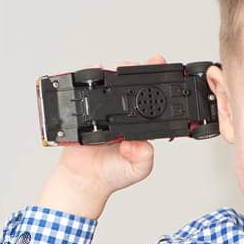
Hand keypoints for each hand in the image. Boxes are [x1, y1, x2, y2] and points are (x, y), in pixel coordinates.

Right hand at [36, 53, 165, 217]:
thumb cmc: (113, 173)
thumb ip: (144, 157)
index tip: (159, 64)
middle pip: (130, 81)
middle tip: (137, 65)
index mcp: (139, 122)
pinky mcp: (84, 106)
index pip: (151, 96)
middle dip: (135, 68)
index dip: (156, 79)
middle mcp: (122, 111)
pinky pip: (86, 85)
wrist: (85, 180)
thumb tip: (139, 144)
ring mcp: (103, 106)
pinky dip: (90, 73)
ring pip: (110, 78)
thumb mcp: (138, 168)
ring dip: (115, 68)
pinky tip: (97, 69)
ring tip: (120, 65)